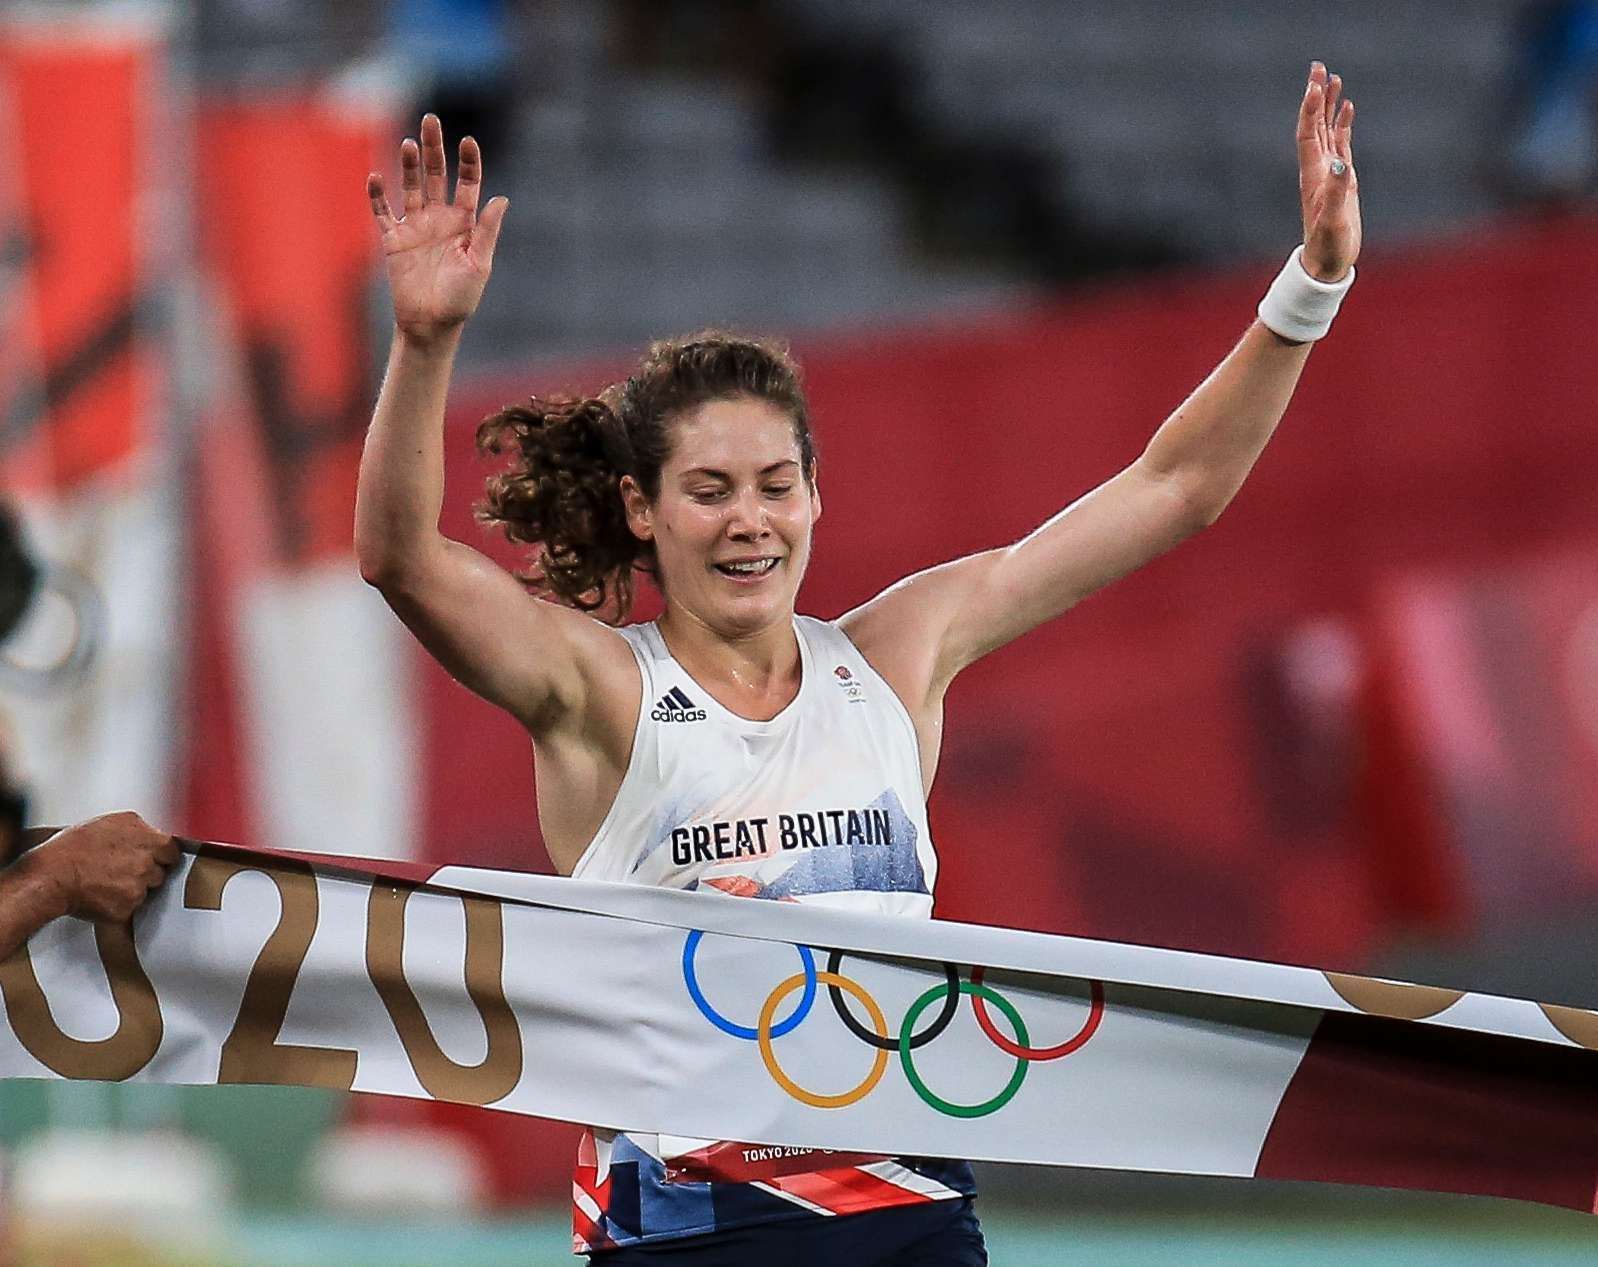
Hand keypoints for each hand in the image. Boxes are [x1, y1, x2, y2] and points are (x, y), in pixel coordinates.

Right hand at [27, 811, 178, 922]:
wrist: (51, 876)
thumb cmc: (71, 849)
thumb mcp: (109, 823)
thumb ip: (137, 830)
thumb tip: (149, 836)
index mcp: (147, 837)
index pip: (171, 850)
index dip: (161, 856)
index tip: (153, 859)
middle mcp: (147, 860)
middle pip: (160, 871)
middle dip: (147, 872)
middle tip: (122, 871)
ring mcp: (139, 884)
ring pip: (147, 890)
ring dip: (134, 889)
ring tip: (108, 882)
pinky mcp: (128, 907)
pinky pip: (132, 908)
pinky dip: (120, 905)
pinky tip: (103, 895)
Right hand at [368, 114, 509, 343]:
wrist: (431, 324)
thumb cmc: (460, 298)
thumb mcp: (479, 264)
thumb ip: (486, 231)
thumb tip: (501, 199)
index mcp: (464, 222)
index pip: (467, 183)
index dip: (468, 162)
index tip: (468, 141)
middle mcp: (439, 218)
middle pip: (435, 174)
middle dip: (434, 148)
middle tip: (431, 120)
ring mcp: (415, 226)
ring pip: (410, 186)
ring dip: (408, 165)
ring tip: (409, 144)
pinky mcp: (393, 239)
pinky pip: (383, 212)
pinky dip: (378, 195)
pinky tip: (376, 177)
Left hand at [1296, 62, 1360, 281]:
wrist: (1326, 263)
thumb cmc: (1328, 246)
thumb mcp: (1334, 220)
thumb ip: (1337, 191)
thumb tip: (1340, 163)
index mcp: (1313, 175)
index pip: (1308, 133)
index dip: (1311, 107)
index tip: (1315, 82)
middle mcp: (1317, 169)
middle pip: (1314, 125)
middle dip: (1316, 96)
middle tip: (1319, 67)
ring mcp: (1329, 173)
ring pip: (1326, 131)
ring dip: (1329, 106)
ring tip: (1334, 79)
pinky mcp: (1341, 179)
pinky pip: (1340, 144)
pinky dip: (1342, 125)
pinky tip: (1347, 109)